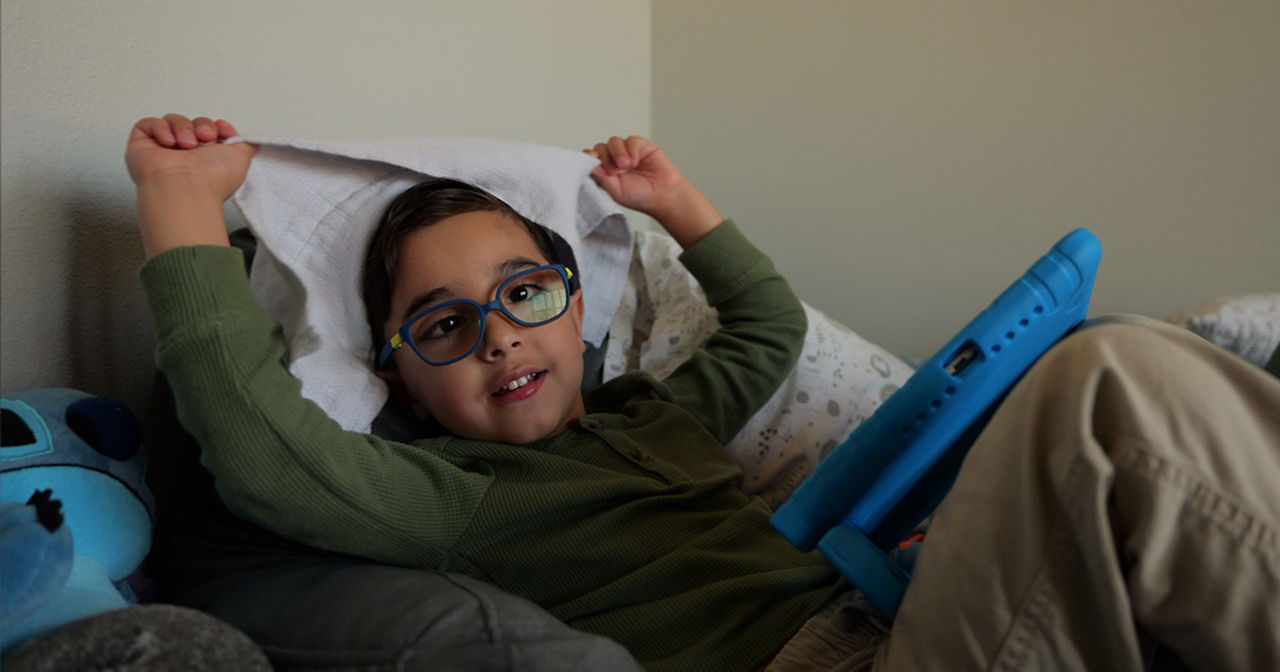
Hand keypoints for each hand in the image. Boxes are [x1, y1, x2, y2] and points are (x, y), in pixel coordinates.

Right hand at [125, 114, 255, 202]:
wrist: (187, 188)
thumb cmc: (212, 180)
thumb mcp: (241, 158)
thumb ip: (244, 144)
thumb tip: (238, 136)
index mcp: (204, 158)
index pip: (207, 130)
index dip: (214, 126)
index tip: (222, 130)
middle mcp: (183, 155)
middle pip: (192, 123)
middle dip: (202, 125)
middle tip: (205, 138)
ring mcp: (161, 151)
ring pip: (172, 120)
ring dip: (183, 127)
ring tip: (187, 144)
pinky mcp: (141, 146)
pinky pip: (148, 123)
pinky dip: (161, 128)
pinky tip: (169, 143)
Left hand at [584, 136, 685, 215]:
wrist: (663, 195)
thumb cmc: (640, 196)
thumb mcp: (614, 190)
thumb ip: (600, 176)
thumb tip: (586, 162)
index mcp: (605, 171)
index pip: (591, 158)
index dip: (589, 157)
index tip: (592, 160)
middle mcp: (614, 160)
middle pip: (600, 148)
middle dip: (605, 157)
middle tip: (615, 171)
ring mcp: (627, 152)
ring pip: (613, 141)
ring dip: (618, 153)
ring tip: (626, 166)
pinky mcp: (640, 146)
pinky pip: (630, 140)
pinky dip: (631, 149)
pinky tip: (635, 161)